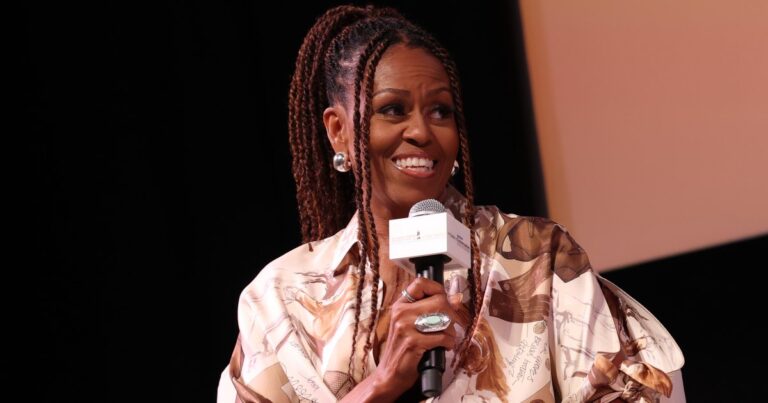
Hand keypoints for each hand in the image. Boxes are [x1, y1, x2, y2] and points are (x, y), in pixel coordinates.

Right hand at [369, 277, 461, 400]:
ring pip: (443, 319)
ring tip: (446, 338)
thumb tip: (456, 299)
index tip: (445, 300)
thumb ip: (429, 310)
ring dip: (451, 331)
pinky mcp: (413, 343)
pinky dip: (448, 343)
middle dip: (451, 315)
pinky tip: (443, 347)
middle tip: (451, 325)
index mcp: (399, 306)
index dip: (438, 289)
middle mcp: (401, 313)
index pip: (420, 283)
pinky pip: (442, 337)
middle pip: (439, 301)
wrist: (389, 375)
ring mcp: (406, 327)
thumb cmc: (402, 350)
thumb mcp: (410, 325)